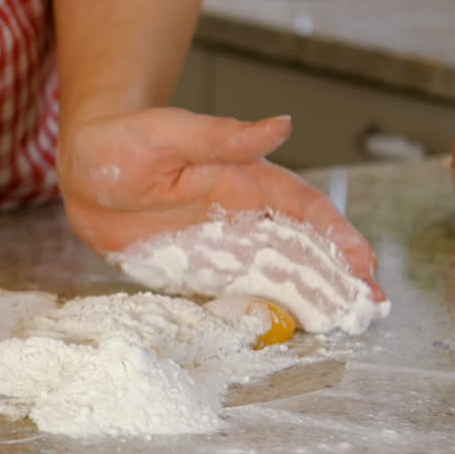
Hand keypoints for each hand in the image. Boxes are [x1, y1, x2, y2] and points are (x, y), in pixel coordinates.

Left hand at [57, 107, 383, 299]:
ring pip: (277, 272)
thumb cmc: (125, 140)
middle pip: (300, 246)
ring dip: (314, 295)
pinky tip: (295, 328)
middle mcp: (240, 213)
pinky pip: (237, 291)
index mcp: (242, 179)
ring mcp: (220, 243)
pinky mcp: (197, 266)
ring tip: (349, 321)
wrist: (84, 170)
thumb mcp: (170, 133)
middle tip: (371, 306)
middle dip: (338, 274)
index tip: (362, 262)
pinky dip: (268, 307)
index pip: (301, 208)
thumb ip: (223, 135)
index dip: (334, 233)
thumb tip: (282, 126)